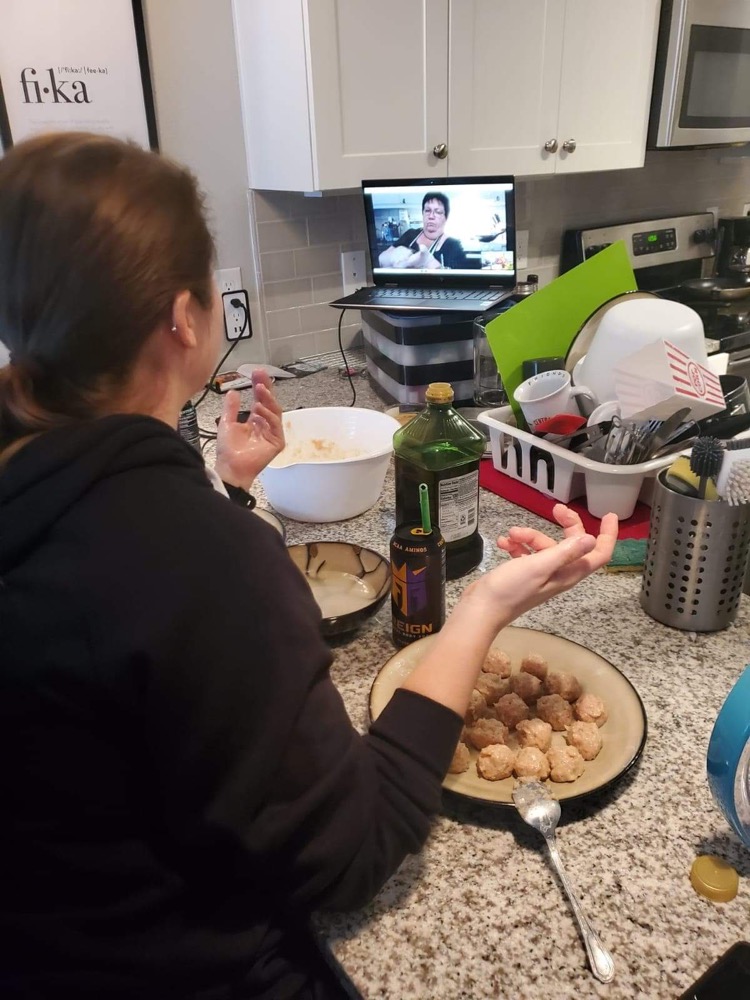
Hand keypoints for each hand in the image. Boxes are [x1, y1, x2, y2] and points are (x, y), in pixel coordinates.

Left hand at [214, 372, 284, 489]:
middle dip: (266, 387)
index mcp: (255, 420)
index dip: (259, 386)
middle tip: (261, 374)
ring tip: (259, 388)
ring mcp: (273, 433)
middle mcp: (266, 425)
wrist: (230, 467)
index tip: (256, 372)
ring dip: (267, 399)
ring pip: (275, 411)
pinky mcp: (277, 442)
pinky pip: (276, 425)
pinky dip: (268, 415)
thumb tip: (233, 392)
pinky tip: (259, 408)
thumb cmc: (228, 450)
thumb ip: (231, 408)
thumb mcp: (227, 423)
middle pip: (269, 402)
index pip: (260, 400)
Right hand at [400, 505, 617, 715]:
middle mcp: (559, 573)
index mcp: (568, 573)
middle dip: (566, 525)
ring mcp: (541, 574)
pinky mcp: (523, 574)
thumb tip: (591, 538)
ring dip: (530, 536)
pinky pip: (527, 553)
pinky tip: (504, 543)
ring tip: (511, 534)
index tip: (608, 515)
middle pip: (572, 544)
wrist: (481, 609)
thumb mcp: (539, 566)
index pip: (599, 554)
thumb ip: (565, 552)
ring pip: (545, 546)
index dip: (608, 535)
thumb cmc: (511, 589)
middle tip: (555, 508)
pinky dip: (518, 545)